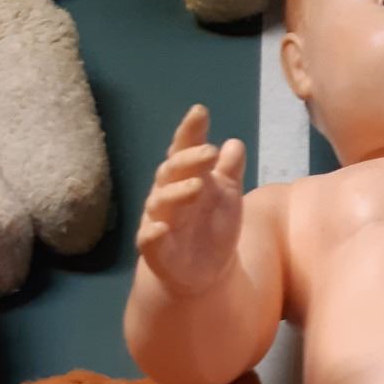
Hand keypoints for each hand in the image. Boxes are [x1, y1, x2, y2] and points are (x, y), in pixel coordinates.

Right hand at [136, 104, 246, 296]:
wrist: (206, 270)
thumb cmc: (212, 225)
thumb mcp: (227, 196)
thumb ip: (230, 171)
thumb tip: (234, 144)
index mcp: (185, 176)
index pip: (184, 148)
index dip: (190, 131)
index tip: (200, 112)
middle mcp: (168, 194)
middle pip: (172, 171)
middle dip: (188, 160)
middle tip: (210, 152)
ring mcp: (159, 220)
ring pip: (161, 202)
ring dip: (177, 193)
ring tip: (197, 187)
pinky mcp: (154, 249)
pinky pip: (148, 239)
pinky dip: (153, 233)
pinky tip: (161, 228)